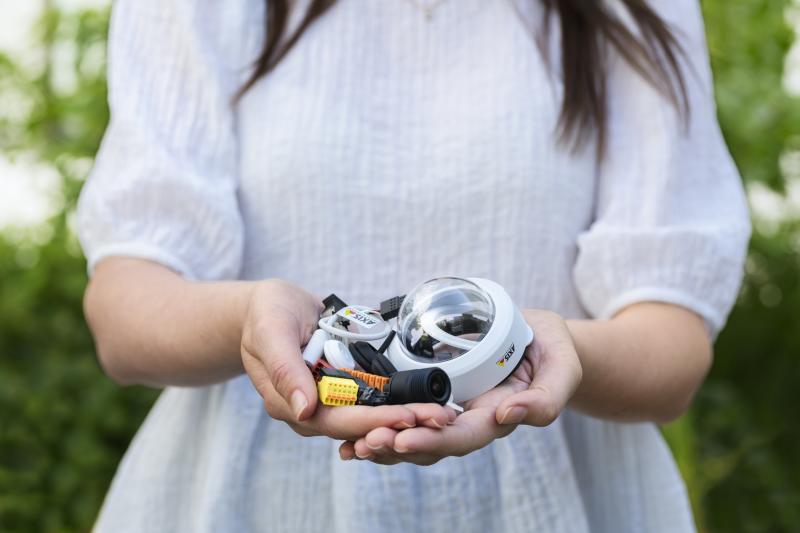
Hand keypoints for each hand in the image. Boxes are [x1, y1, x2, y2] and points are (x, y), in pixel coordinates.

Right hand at [241, 279, 451, 439]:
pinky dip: (395, 403)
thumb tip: (303, 410)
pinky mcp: (340, 389)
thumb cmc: (267, 315)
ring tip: (438, 414)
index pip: (335, 421)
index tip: (407, 418)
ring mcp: (325, 400)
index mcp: (287, 401)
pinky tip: (423, 403)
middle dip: (397, 424)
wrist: (270, 306)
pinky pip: (369, 401)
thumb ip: (284, 368)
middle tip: (437, 418)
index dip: (372, 422)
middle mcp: (308, 409)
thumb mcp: (271, 330)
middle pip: (357, 426)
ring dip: (401, 418)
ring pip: (367, 417)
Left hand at [339, 309, 582, 463]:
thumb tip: (508, 414)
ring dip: (383, 441)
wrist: (539, 336)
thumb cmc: (552, 352)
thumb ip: (545, 398)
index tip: (404, 439)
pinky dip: (379, 424)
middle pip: (429, 443)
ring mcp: (449, 407)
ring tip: (353, 442)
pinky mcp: (433, 391)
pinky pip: (404, 414)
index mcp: (494, 417)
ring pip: (412, 434)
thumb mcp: (561, 369)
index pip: (462, 437)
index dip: (433, 440)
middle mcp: (467, 418)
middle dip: (397, 445)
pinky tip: (352, 432)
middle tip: (366, 442)